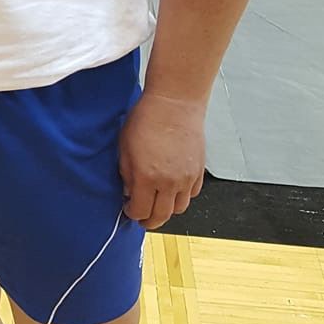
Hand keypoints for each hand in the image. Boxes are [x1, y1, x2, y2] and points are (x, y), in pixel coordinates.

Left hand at [119, 90, 206, 229]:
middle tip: (142, 217)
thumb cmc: (146, 118)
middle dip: (149, 221)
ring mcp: (187, 178)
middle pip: (161, 216)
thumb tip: (129, 192)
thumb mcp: (124, 147)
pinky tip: (172, 188)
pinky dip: (181, 196)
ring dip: (167, 209)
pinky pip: (191, 194)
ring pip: (179, 208)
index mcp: (147, 177)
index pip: (141, 211)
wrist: (174, 102)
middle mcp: (169, 182)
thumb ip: (126, 174)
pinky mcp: (199, 171)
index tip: (128, 210)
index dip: (132, 214)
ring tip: (157, 202)